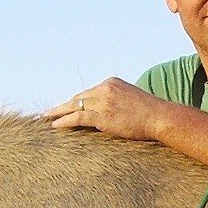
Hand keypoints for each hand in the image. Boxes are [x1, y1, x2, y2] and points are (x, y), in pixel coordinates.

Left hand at [44, 78, 172, 140]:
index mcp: (111, 82)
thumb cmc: (150, 113)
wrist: (160, 117)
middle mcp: (104, 88)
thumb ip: (117, 100)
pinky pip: (77, 118)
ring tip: (47, 118)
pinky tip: (55, 125)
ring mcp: (103, 101)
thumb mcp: (131, 98)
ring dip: (59, 113)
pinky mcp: (102, 116)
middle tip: (49, 112)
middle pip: (78, 97)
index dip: (75, 101)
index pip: (88, 92)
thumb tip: (108, 113)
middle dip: (63, 105)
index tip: (66, 106)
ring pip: (74, 106)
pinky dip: (64, 121)